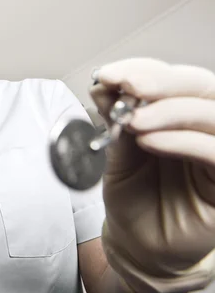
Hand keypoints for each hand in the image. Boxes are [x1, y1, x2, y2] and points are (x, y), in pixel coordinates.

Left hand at [90, 58, 214, 291]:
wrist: (137, 239)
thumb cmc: (132, 193)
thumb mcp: (117, 147)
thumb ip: (116, 114)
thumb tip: (105, 82)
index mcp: (179, 111)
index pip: (173, 77)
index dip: (143, 69)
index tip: (108, 74)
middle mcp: (204, 126)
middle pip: (200, 86)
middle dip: (160, 82)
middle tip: (127, 85)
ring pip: (211, 114)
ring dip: (168, 110)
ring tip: (133, 119)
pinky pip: (214, 152)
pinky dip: (181, 141)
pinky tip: (149, 141)